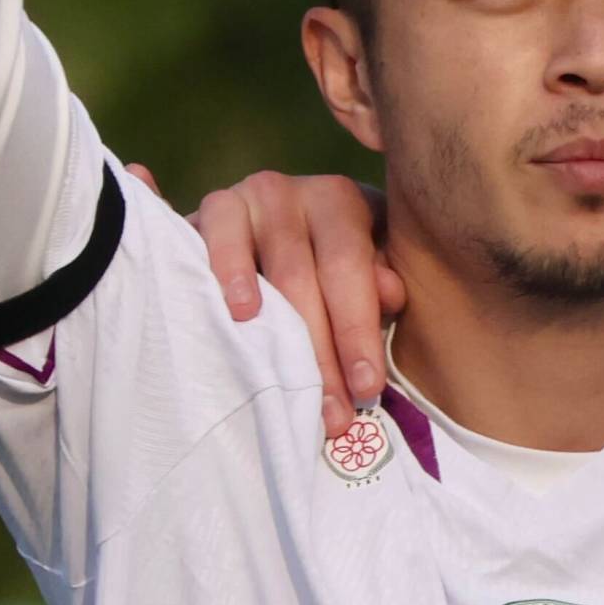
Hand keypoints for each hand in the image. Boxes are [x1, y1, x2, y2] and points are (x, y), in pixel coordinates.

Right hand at [196, 167, 404, 432]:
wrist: (253, 235)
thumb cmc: (322, 269)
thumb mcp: (359, 273)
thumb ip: (375, 288)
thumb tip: (390, 296)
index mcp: (346, 203)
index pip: (352, 270)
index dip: (357, 331)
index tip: (365, 387)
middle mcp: (301, 192)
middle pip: (307, 277)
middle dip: (320, 353)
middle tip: (330, 412)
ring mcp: (253, 195)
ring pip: (270, 268)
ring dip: (278, 332)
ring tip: (283, 377)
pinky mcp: (213, 207)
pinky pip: (217, 236)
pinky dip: (227, 271)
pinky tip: (240, 311)